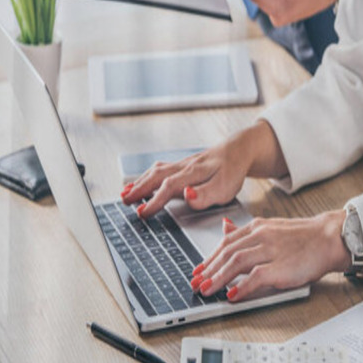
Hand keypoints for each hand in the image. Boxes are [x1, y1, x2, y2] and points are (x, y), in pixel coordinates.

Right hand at [120, 122, 286, 217]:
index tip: (142, 213)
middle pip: (157, 176)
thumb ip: (206, 195)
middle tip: (123, 201)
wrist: (239, 149)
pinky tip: (140, 183)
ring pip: (156, 171)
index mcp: (194, 173)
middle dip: (139, 189)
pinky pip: (160, 169)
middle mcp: (185, 166)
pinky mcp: (182, 164)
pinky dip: (146, 176)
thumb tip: (187, 196)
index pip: (170, 187)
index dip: (155, 200)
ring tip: (125, 194)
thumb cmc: (232, 171)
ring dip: (140, 182)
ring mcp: (182, 164)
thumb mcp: (226, 188)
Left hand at [189, 212, 348, 301]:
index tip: (198, 269)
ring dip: (218, 278)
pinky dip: (241, 286)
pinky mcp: (282, 267)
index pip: (226, 242)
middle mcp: (262, 236)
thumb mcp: (272, 227)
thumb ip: (247, 231)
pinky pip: (256, 276)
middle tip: (196, 283)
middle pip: (227, 252)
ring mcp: (272, 250)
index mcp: (258, 227)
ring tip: (207, 289)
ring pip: (236, 262)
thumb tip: (225, 227)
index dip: (209, 257)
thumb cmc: (305, 238)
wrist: (331, 238)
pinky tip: (232, 295)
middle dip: (208, 269)